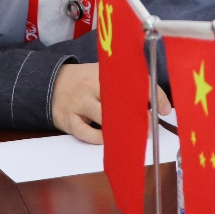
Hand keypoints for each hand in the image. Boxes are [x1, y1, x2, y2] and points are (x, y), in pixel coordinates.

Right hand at [50, 63, 172, 144]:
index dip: (154, 95)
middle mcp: (91, 86)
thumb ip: (123, 84)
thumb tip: (155, 102)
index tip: (165, 109)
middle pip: (120, 99)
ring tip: (134, 135)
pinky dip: (99, 139)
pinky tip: (108, 140)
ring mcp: (79, 103)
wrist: (48, 83)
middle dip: (140, 114)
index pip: (134, 81)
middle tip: (152, 125)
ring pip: (104, 117)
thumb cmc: (82, 81)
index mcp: (103, 73)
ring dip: (122, 128)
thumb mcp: (100, 74)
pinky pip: (86, 132)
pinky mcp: (69, 119)